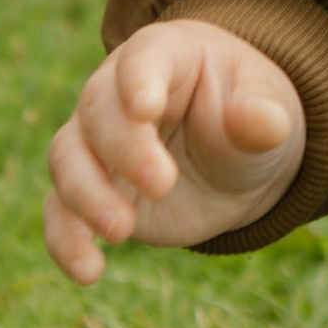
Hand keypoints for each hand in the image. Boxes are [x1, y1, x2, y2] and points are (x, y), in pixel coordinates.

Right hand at [44, 19, 302, 280]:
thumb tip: (264, 122)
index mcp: (165, 55)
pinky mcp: (90, 192)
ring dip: (87, 195)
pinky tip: (88, 271)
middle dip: (124, 149)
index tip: (146, 108)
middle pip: (99, 112)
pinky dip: (66, 241)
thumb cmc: (247, 114)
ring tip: (122, 231)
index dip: (140, 80)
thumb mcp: (267, 109)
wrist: (234, 157)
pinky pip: (60, 212)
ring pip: (67, 158)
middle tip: (162, 184)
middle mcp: (116, 93)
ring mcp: (96, 144)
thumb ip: (261, 115)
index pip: (143, 59)